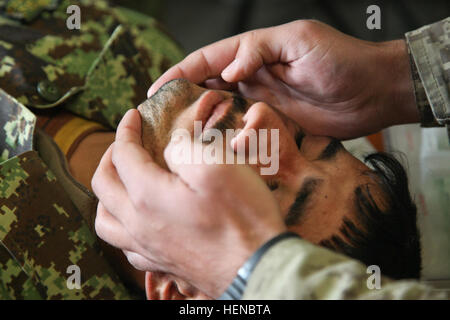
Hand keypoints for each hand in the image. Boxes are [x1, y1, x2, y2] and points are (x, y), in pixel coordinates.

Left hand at [92, 109, 286, 297]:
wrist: (258, 266)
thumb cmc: (242, 215)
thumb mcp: (217, 166)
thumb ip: (183, 149)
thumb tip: (169, 146)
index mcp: (148, 195)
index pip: (123, 155)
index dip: (126, 130)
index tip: (134, 116)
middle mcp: (138, 224)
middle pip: (103, 185)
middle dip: (110, 157)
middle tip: (125, 144)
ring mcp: (146, 247)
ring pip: (105, 220)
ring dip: (107, 194)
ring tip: (123, 182)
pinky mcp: (160, 263)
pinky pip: (124, 244)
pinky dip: (122, 224)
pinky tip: (139, 219)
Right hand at [149, 20, 418, 139]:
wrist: (373, 92)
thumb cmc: (342, 60)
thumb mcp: (299, 41)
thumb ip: (259, 49)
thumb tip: (226, 69)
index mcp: (254, 53)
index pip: (207, 61)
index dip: (180, 73)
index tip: (156, 90)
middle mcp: (253, 77)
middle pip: (207, 87)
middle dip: (182, 98)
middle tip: (158, 118)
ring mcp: (261, 103)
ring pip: (221, 110)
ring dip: (199, 120)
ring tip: (176, 137)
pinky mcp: (273, 126)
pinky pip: (243, 130)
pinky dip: (225, 137)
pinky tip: (212, 149)